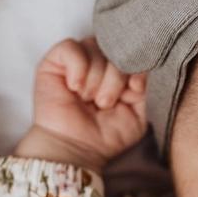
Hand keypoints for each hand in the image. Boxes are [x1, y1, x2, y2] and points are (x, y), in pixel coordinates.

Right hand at [25, 36, 147, 169]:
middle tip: (104, 104)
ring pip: (94, 47)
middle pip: (114, 49)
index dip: (136, 67)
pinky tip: (74, 88)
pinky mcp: (54, 62)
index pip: (132, 53)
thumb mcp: (137, 115)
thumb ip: (143, 90)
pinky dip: (78, 69)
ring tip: (88, 100)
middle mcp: (98, 64)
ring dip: (96, 79)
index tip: (134, 89)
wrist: (76, 149)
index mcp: (118, 73)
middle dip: (115, 79)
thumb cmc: (105, 136)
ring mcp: (77, 61)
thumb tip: (139, 68)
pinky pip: (71, 48)